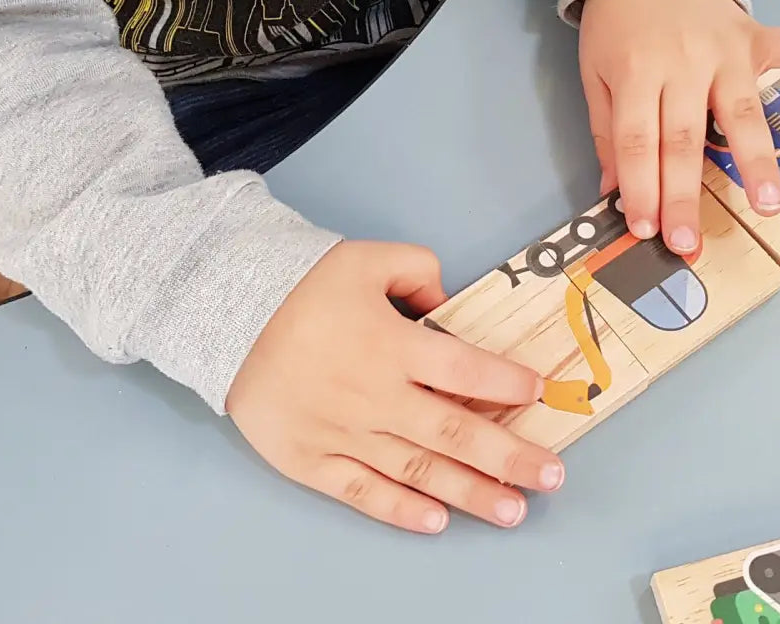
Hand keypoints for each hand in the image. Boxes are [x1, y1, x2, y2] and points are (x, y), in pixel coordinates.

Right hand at [226, 240, 564, 532]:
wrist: (227, 314)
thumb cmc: (302, 285)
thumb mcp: (368, 258)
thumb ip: (419, 272)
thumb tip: (448, 303)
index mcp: (393, 346)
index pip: (467, 371)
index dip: (508, 384)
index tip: (539, 394)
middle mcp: (376, 396)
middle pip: (455, 434)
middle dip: (509, 457)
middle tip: (551, 476)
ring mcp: (344, 434)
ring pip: (418, 472)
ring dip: (471, 493)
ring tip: (513, 510)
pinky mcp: (311, 460)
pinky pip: (362, 492)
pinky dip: (400, 510)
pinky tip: (437, 521)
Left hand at [578, 0, 779, 251]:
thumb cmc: (617, 25)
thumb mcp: (595, 73)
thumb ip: (607, 131)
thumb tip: (615, 189)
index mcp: (635, 73)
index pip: (637, 141)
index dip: (641, 188)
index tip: (645, 229)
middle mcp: (683, 63)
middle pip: (684, 139)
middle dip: (684, 195)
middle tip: (689, 242)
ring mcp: (725, 49)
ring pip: (742, 111)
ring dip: (756, 160)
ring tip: (768, 205)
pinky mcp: (755, 35)